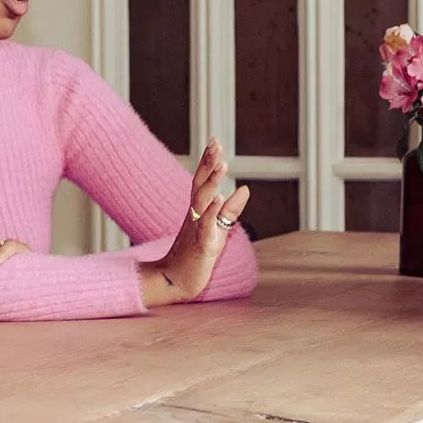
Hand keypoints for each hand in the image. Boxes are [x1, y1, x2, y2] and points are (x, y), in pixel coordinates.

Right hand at [142, 139, 251, 305]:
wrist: (177, 280)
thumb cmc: (196, 254)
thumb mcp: (218, 229)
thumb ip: (230, 209)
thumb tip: (245, 188)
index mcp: (198, 211)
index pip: (202, 181)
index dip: (208, 162)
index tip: (215, 141)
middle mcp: (194, 216)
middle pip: (199, 185)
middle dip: (208, 164)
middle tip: (215, 143)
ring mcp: (196, 229)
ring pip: (201, 201)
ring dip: (211, 182)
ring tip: (221, 165)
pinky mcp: (201, 245)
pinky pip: (205, 226)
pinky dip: (211, 212)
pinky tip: (218, 198)